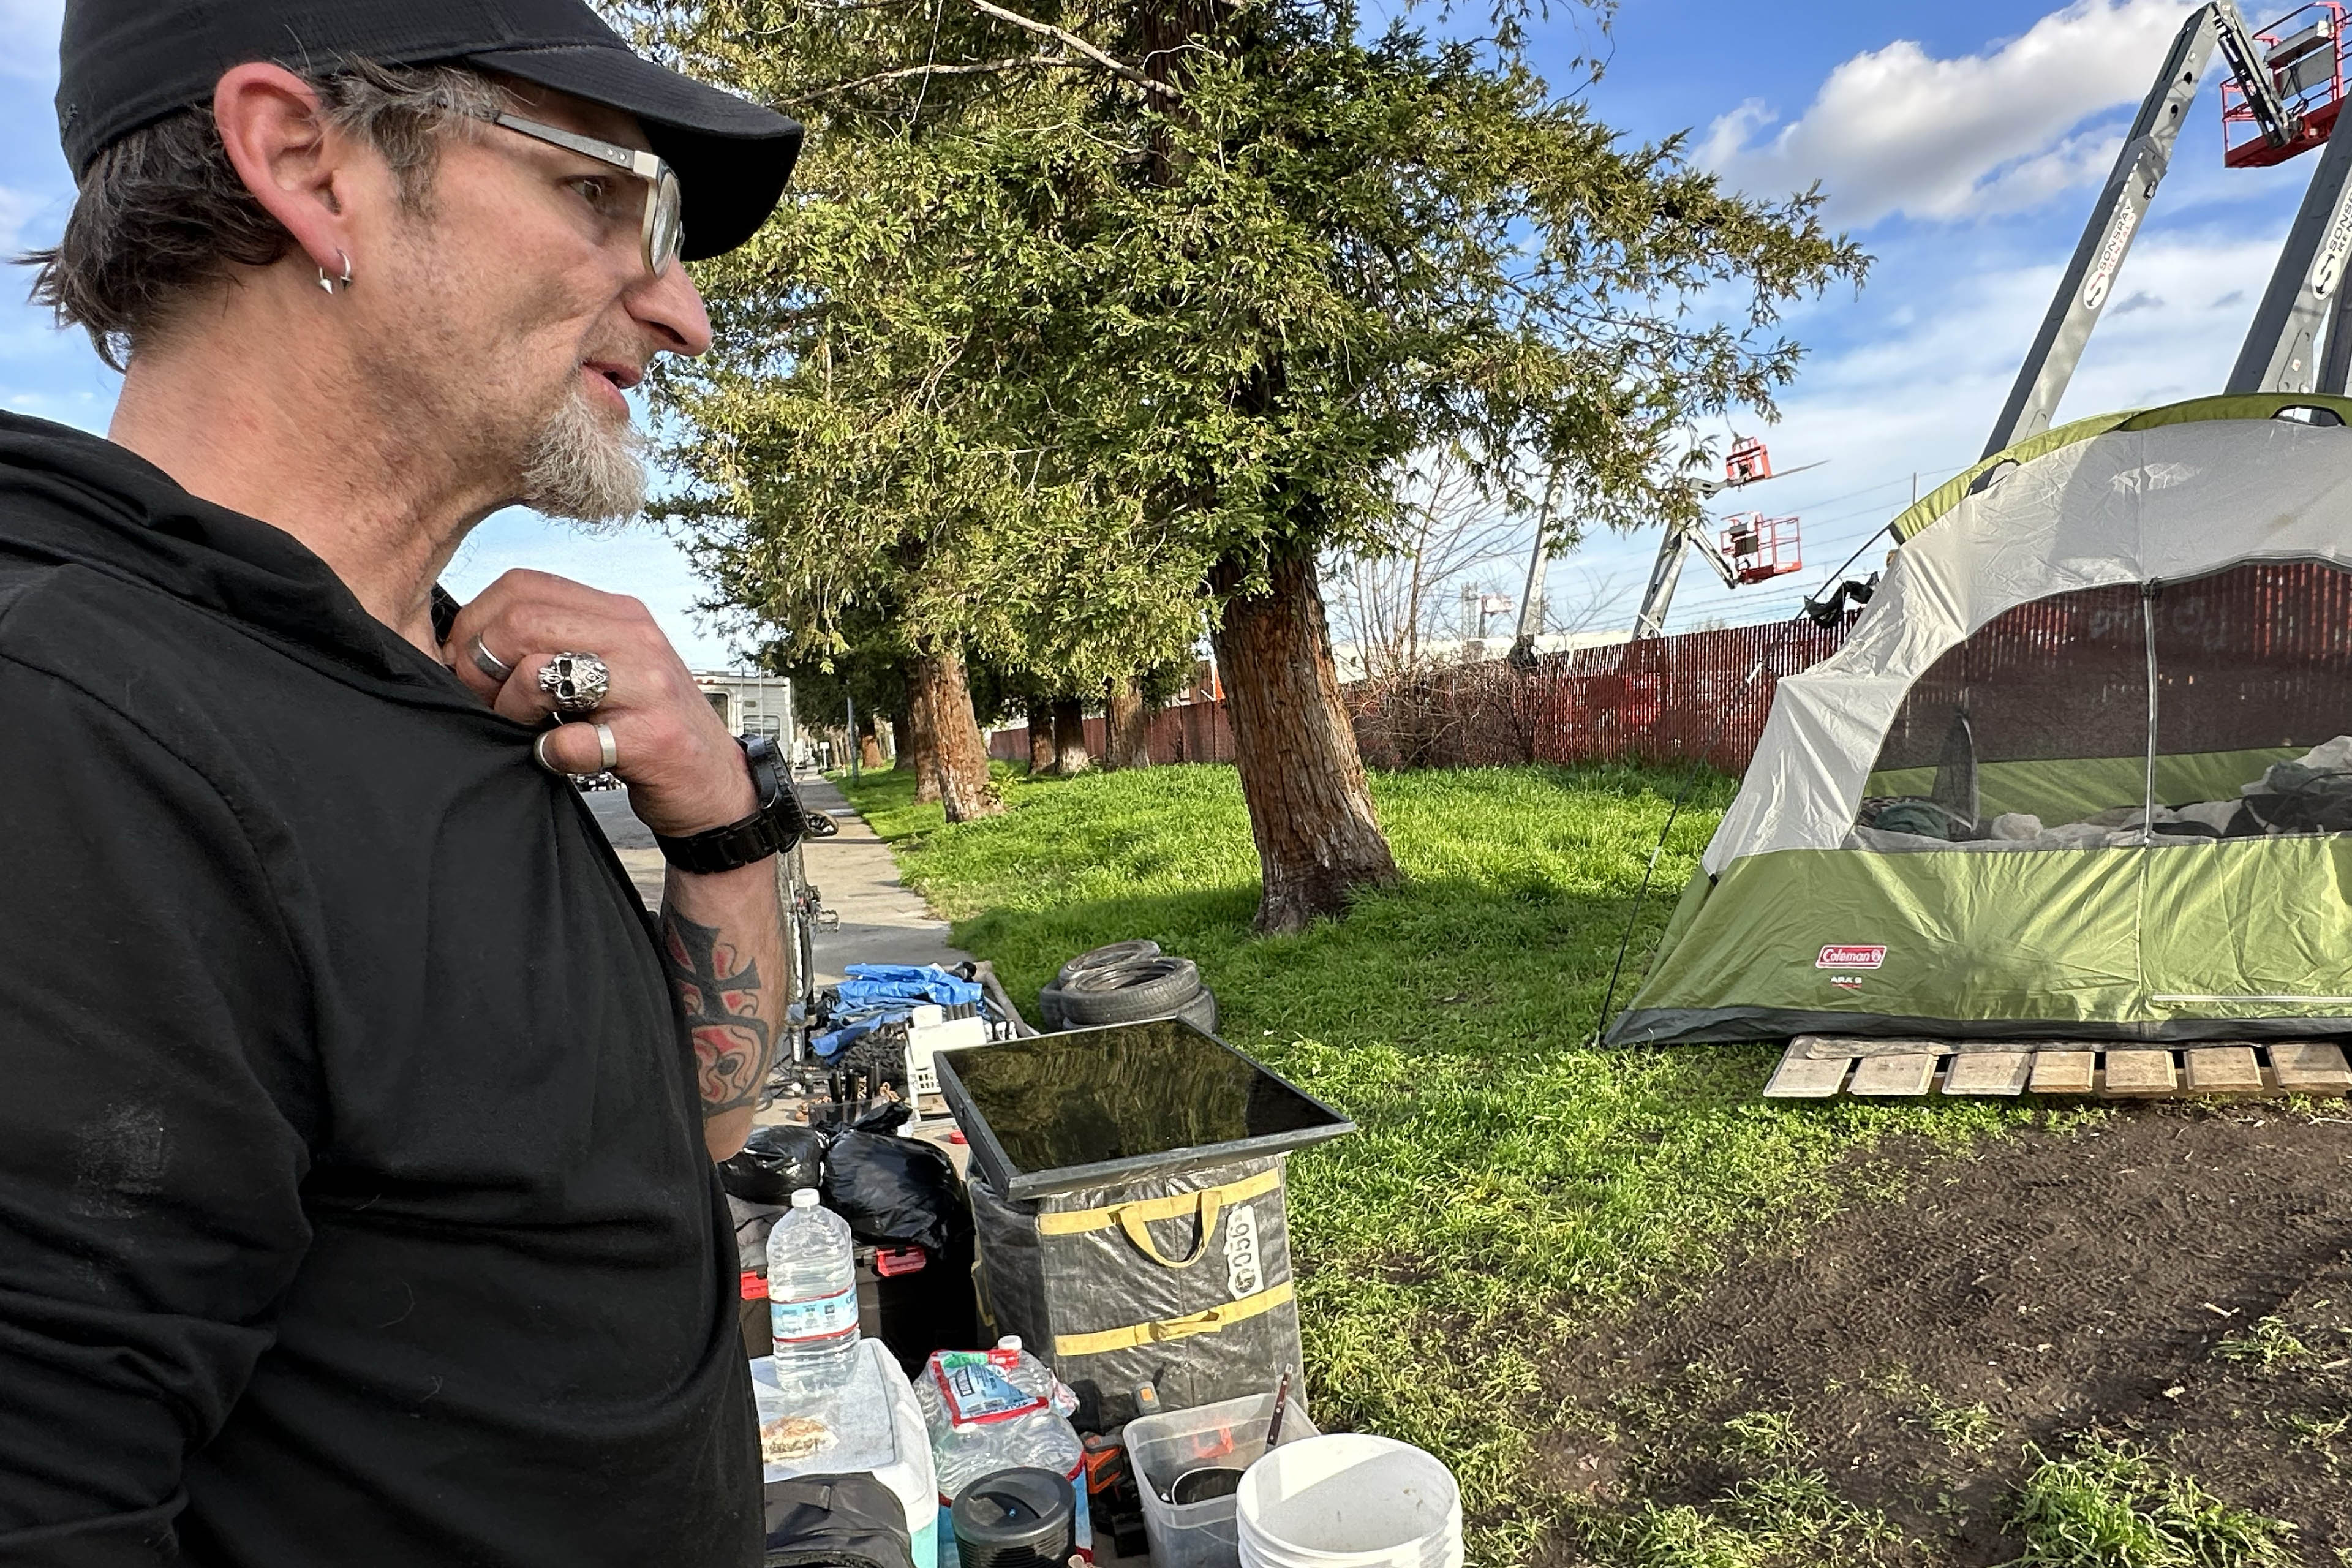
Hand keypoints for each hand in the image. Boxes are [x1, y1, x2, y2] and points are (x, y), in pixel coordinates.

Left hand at [441, 570, 755, 836]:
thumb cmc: (643, 729)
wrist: (716, 786)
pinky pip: (570, 740)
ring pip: (539, 672)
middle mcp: (638, 639)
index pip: (522, 585)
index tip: (468, 666)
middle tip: (486, 703)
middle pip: (521, 622)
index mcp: (620, 614)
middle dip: (482, 667)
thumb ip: (558, 645)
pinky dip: (552, 755)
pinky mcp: (653, 738)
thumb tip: (468, 644)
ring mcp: (648, 687)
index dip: (475, 624)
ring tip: (528, 730)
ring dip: (511, 710)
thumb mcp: (608, 671)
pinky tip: (563, 760)